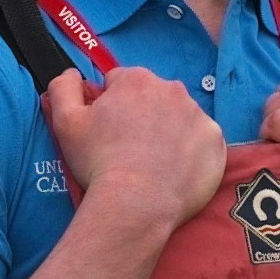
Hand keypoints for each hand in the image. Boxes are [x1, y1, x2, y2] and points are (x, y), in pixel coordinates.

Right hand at [46, 62, 229, 230]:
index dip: (110, 105)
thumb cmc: (98, 162)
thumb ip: (63, 87)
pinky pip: (201, 141)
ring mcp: (199, 116)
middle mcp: (173, 90)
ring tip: (152, 162)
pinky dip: (190, 151)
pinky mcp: (216, 142)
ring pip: (179, 118)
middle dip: (142, 115)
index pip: (120, 82)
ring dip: (167, 131)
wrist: (136, 204)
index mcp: (137, 80)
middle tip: (129, 148)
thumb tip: (72, 73)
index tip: (108, 130)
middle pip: (153, 97)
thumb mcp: (65, 122)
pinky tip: (173, 170)